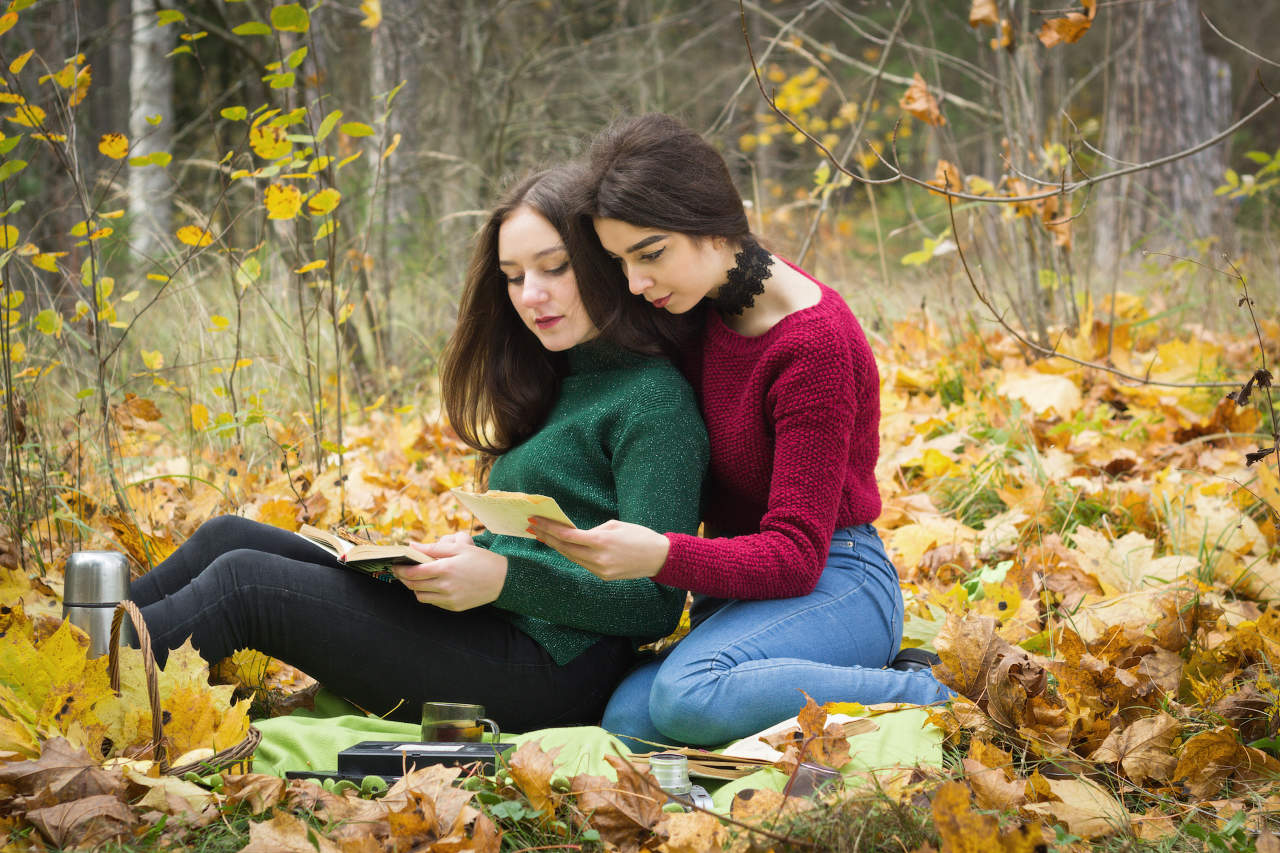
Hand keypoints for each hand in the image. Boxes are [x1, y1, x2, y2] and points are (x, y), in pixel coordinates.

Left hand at [392, 536, 504, 610]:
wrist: (502, 580)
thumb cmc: (481, 560)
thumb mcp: (459, 548)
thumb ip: (433, 548)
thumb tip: (411, 546)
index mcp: (446, 568)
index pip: (414, 572)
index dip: (401, 569)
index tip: (395, 564)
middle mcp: (446, 586)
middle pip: (414, 585)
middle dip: (404, 578)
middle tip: (401, 571)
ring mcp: (449, 598)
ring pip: (421, 596)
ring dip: (415, 587)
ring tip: (416, 578)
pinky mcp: (454, 607)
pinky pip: (433, 602)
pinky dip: (428, 594)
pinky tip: (432, 585)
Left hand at [527, 517, 668, 580]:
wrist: (658, 558)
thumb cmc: (639, 536)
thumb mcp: (616, 525)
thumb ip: (594, 531)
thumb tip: (577, 535)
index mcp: (601, 541)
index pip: (568, 535)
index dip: (549, 528)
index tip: (536, 521)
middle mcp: (598, 557)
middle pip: (565, 548)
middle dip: (547, 537)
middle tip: (532, 527)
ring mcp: (600, 569)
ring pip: (572, 557)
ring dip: (557, 546)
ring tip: (543, 536)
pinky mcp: (604, 576)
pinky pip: (583, 564)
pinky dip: (572, 554)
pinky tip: (563, 547)